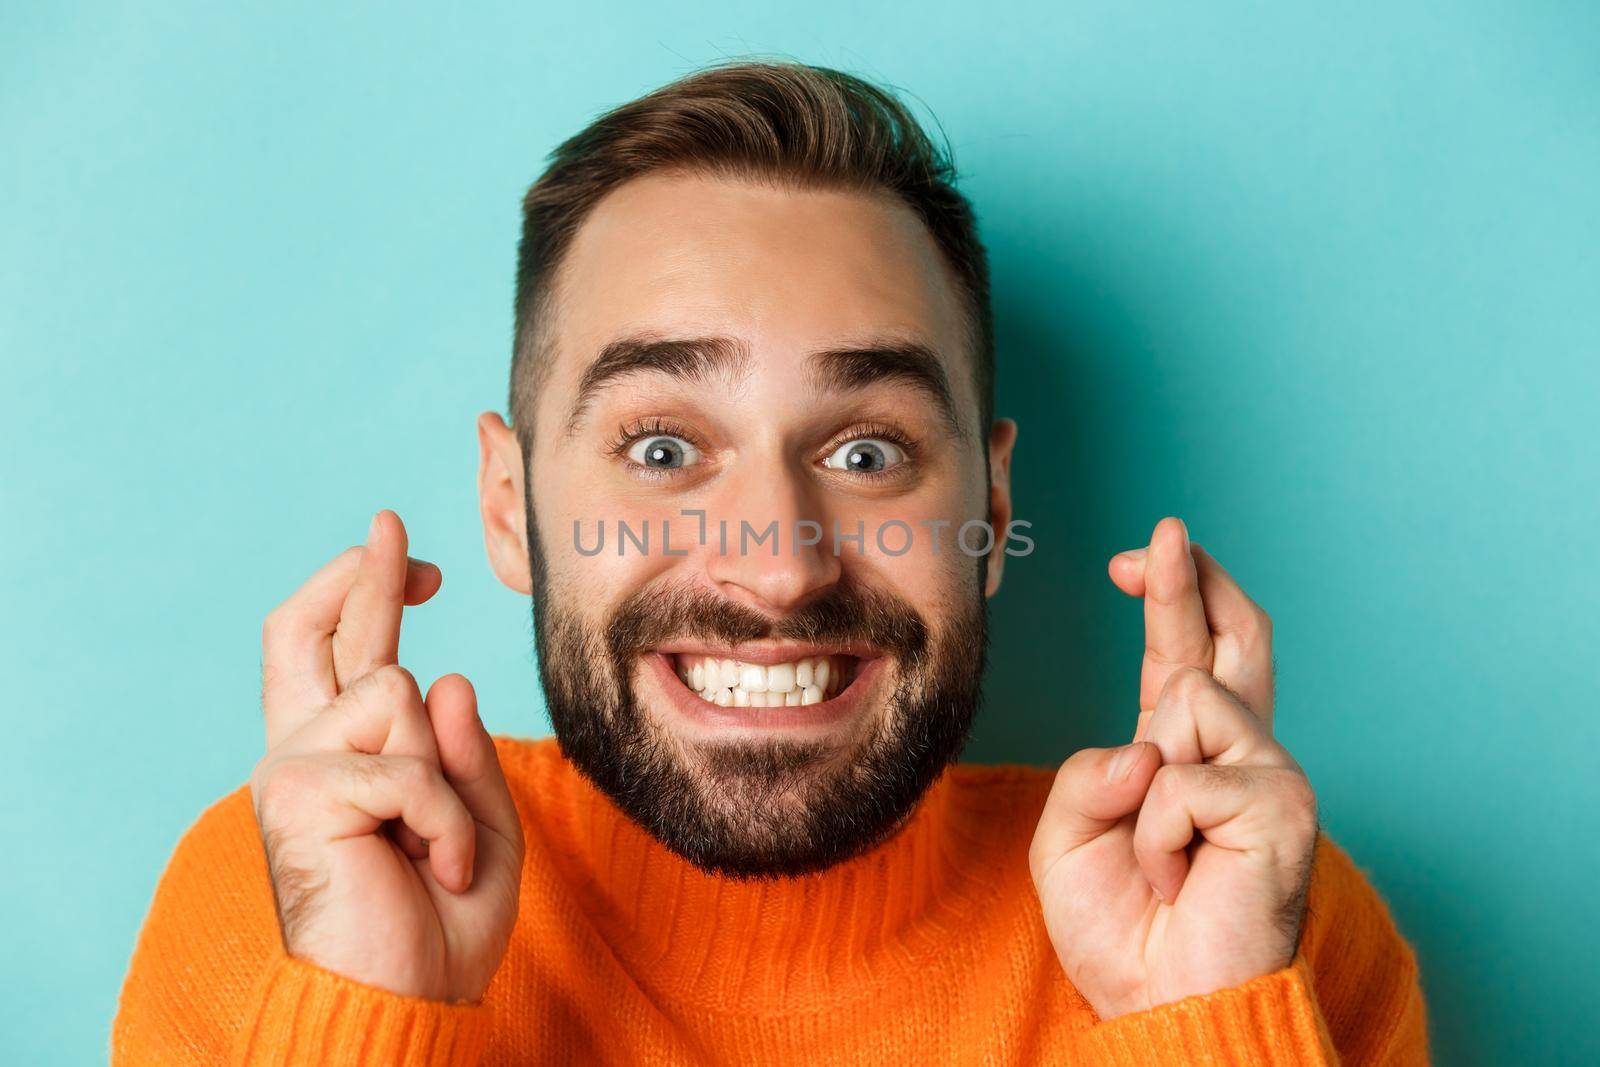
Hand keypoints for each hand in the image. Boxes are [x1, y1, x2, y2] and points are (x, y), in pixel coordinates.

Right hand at [249, 509, 524, 1002]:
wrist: (403, 1005)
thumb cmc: (437, 928)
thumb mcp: (480, 829)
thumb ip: (465, 756)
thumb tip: (449, 676)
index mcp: (344, 758)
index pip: (339, 654)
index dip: (366, 595)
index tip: (416, 562)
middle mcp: (305, 751)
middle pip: (308, 628)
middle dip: (359, 571)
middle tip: (392, 521)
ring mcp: (294, 768)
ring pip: (395, 692)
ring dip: (443, 776)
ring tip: (436, 851)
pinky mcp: (300, 793)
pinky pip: (409, 765)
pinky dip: (445, 821)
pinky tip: (434, 868)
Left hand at [1028, 517, 1317, 1018]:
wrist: (1164, 1008)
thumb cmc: (1123, 930)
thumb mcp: (1070, 837)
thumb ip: (1090, 770)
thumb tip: (1148, 741)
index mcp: (1184, 757)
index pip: (1186, 655)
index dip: (1172, 595)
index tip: (1149, 549)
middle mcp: (1237, 754)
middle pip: (1232, 636)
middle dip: (1194, 578)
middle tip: (1166, 530)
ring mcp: (1268, 774)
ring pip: (1190, 696)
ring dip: (1145, 784)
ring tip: (1163, 859)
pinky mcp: (1283, 804)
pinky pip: (1186, 777)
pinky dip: (1158, 832)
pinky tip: (1180, 875)